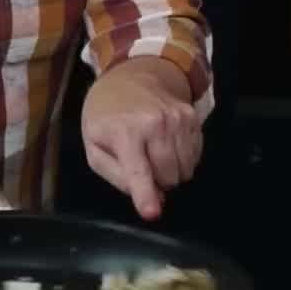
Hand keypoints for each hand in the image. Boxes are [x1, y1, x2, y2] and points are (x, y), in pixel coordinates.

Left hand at [81, 58, 201, 220]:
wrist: (131, 76)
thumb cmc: (105, 115)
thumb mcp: (94, 145)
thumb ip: (116, 175)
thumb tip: (147, 198)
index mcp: (124, 132)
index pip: (138, 171)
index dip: (145, 196)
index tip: (152, 213)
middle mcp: (155, 124)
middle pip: (168, 177)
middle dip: (157, 182)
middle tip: (143, 165)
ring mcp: (178, 119)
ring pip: (185, 170)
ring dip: (171, 171)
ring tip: (154, 153)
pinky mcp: (193, 117)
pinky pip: (195, 156)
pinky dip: (183, 158)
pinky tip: (167, 145)